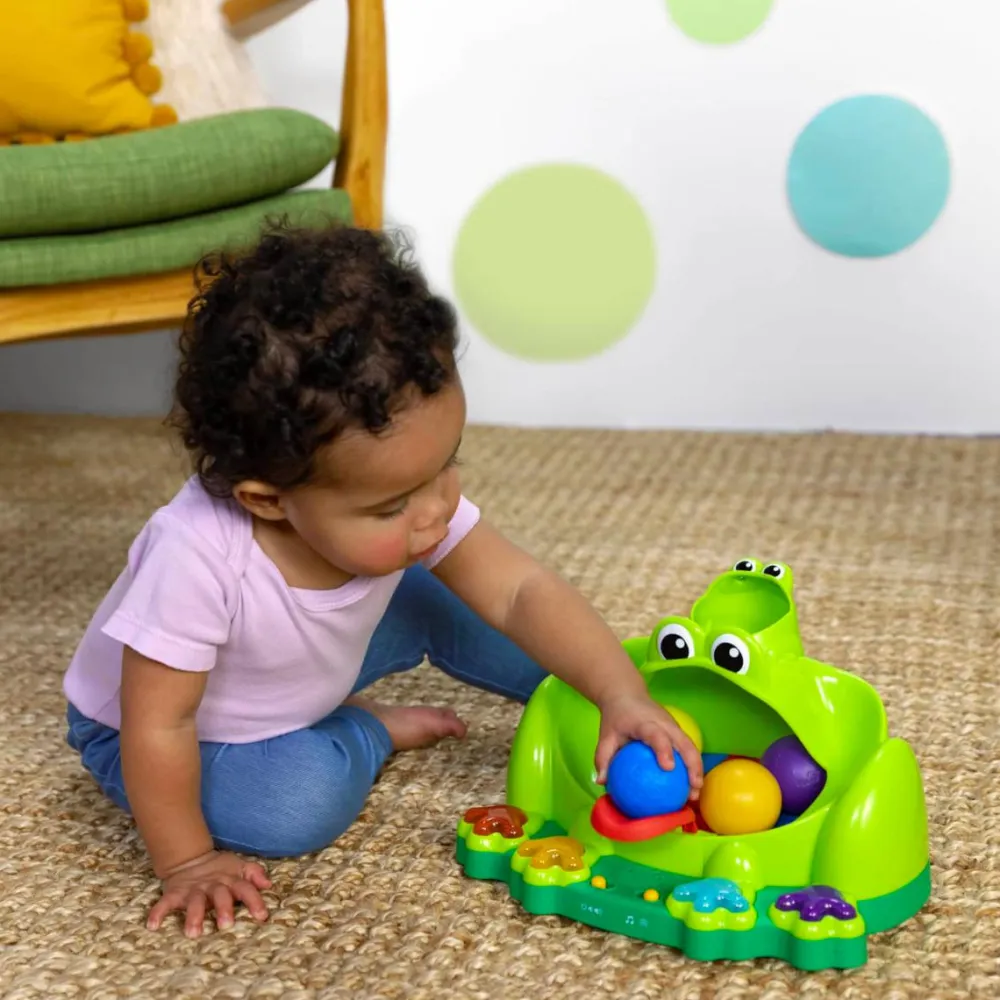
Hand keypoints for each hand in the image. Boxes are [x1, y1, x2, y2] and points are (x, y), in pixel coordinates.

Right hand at [147, 850, 271, 936]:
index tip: (262, 916)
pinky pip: (165, 903)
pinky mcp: (175, 893)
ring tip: (193, 933)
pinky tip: (153, 925)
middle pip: (220, 895)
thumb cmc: (222, 870)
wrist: (191, 859)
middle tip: (226, 925)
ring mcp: (193, 889)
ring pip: (194, 902)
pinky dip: (158, 912)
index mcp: (231, 880)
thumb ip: (255, 874)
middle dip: (223, 909)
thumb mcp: (240, 867)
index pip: (245, 888)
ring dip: (194, 916)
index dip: (254, 901)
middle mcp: (213, 885)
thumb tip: (268, 884)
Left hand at [594, 692, 703, 797]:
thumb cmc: (616, 718)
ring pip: (691, 746)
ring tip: (695, 792)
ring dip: (697, 768)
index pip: (656, 735)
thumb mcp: (606, 736)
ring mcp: (673, 725)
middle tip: (692, 788)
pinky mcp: (677, 730)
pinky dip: (693, 765)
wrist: (626, 695)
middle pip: (684, 742)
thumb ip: (603, 758)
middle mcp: (664, 722)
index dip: (664, 749)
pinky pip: (689, 748)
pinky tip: (690, 785)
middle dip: (692, 764)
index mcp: (644, 722)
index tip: (668, 768)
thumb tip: (602, 782)